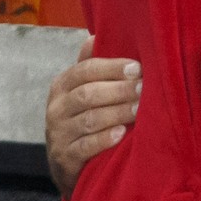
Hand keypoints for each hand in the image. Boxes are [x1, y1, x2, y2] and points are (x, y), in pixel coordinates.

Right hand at [45, 35, 141, 196]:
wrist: (66, 165)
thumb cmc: (81, 118)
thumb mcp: (81, 90)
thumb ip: (90, 66)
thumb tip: (94, 35)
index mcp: (61, 86)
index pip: (85, 70)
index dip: (112, 67)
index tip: (138, 68)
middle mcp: (56, 108)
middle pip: (88, 94)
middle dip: (119, 90)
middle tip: (144, 88)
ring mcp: (58, 134)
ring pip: (89, 120)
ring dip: (117, 113)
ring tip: (139, 110)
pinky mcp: (64, 159)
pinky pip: (84, 147)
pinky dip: (103, 139)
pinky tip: (121, 134)